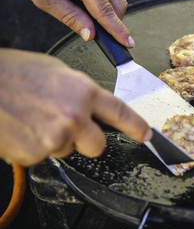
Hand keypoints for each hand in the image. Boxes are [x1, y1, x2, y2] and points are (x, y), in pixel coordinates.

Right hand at [0, 49, 151, 165]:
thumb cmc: (13, 72)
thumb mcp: (56, 71)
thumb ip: (81, 91)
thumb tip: (93, 104)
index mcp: (83, 92)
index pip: (121, 113)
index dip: (136, 126)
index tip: (145, 134)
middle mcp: (73, 117)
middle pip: (98, 145)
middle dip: (88, 140)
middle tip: (68, 126)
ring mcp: (54, 138)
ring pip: (68, 150)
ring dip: (57, 140)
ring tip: (35, 119)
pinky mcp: (33, 154)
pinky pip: (44, 157)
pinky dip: (35, 147)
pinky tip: (24, 128)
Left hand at [1, 0, 134, 46]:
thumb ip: (70, 18)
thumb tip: (91, 35)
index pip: (105, 10)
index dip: (117, 29)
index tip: (128, 43)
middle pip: (118, 4)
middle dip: (114, 23)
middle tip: (104, 37)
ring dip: (108, 11)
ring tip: (85, 14)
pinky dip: (103, 1)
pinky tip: (85, 1)